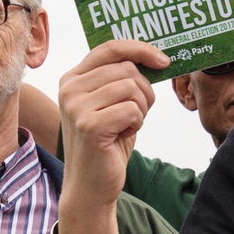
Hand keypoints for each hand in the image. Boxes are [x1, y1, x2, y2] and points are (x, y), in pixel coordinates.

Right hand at [56, 41, 163, 233]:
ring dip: (141, 110)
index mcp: (73, 78)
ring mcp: (76, 106)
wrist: (91, 185)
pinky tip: (122, 136)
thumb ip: (122, 79)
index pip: (111, 48)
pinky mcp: (89, 125)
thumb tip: (156, 57)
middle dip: (144, 92)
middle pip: (127, 69)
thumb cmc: (107, 143)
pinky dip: (136, 123)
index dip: (141, 49)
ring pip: (132, 88)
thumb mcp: (113, 104)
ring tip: (126, 126)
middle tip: (137, 114)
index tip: (164, 61)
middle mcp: (70, 88)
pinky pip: (132, 110)